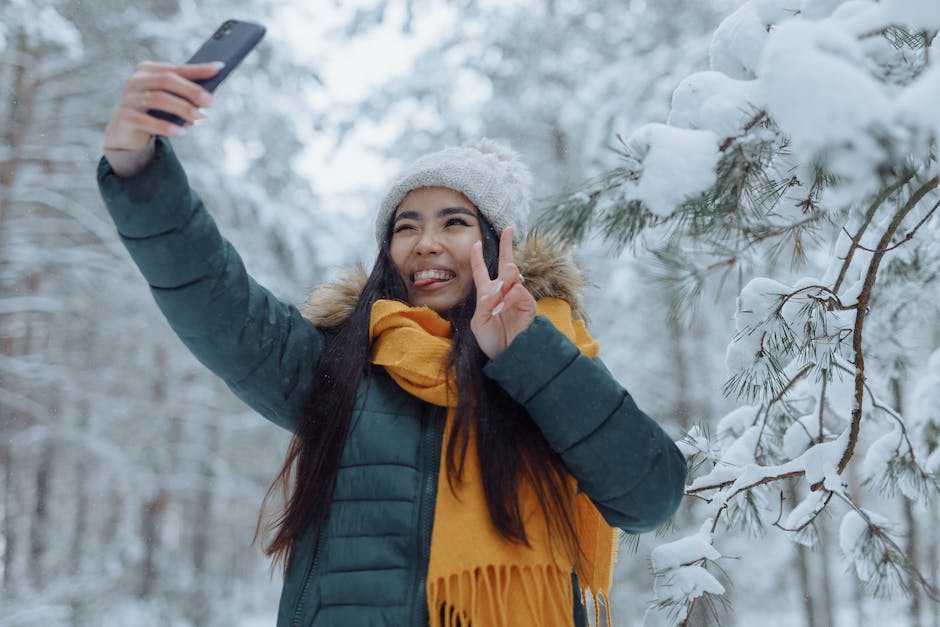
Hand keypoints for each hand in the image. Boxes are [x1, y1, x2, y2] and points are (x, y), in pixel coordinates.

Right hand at [103, 61, 220, 150]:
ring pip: (158, 99)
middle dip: (191, 90)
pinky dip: (165, 126)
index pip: (176, 69)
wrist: (126, 131)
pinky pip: (146, 121)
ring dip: (182, 108)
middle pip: (166, 81)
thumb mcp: (169, 100)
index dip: (198, 69)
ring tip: (200, 117)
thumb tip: (209, 97)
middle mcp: (136, 80)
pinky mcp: (125, 117)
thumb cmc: (153, 111)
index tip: (219, 69)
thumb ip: (184, 95)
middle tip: (211, 101)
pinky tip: (181, 131)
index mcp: (147, 70)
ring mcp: (129, 98)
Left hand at [470, 226, 535, 359]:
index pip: (482, 271)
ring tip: (502, 287)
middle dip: (507, 244)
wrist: (506, 355)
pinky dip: (510, 298)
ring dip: (505, 278)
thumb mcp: (479, 321)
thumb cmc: (491, 340)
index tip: (475, 243)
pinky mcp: (528, 304)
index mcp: (488, 294)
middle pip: (506, 262)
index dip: (478, 257)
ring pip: (512, 275)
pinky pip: (519, 292)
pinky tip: (503, 307)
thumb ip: (485, 302)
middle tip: (510, 228)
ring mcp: (517, 296)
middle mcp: (504, 291)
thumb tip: (499, 288)